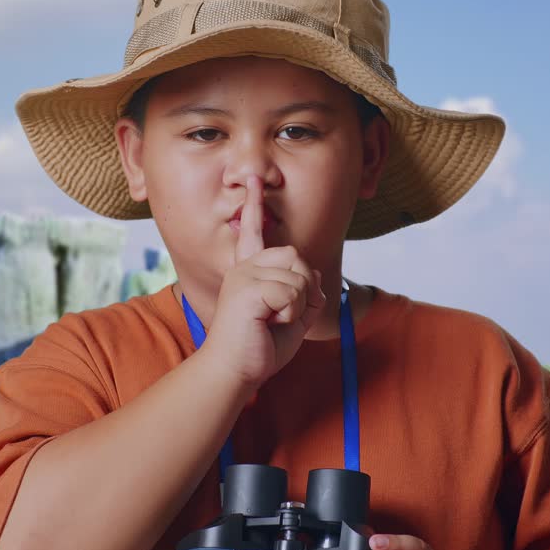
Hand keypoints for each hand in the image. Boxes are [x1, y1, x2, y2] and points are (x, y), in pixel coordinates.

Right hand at [202, 175, 326, 387]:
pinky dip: (292, 314)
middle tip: (283, 314)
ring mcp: (244, 276)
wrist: (234, 371)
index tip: (253, 179)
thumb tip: (315, 280)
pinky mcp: (247, 289)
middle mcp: (245, 267)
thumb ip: (305, 296)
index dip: (254, 204)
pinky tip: (270, 323)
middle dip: (304, 288)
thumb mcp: (293, 319)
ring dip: (298, 307)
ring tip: (273, 321)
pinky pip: (292, 293)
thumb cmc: (259, 348)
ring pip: (299, 278)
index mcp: (251, 271)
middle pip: (296, 256)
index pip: (255, 232)